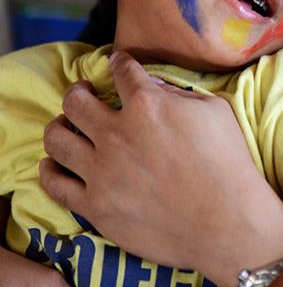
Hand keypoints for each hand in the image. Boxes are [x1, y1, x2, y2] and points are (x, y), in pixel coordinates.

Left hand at [40, 51, 282, 286]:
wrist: (227, 223)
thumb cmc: (228, 164)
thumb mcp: (214, 110)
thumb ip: (177, 93)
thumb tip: (154, 89)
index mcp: (147, 104)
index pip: (120, 71)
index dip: (119, 63)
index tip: (118, 64)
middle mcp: (116, 133)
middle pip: (74, 101)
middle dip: (77, 91)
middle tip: (83, 93)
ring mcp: (101, 172)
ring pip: (55, 138)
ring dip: (59, 126)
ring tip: (66, 127)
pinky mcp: (95, 206)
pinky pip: (54, 184)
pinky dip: (50, 169)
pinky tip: (55, 164)